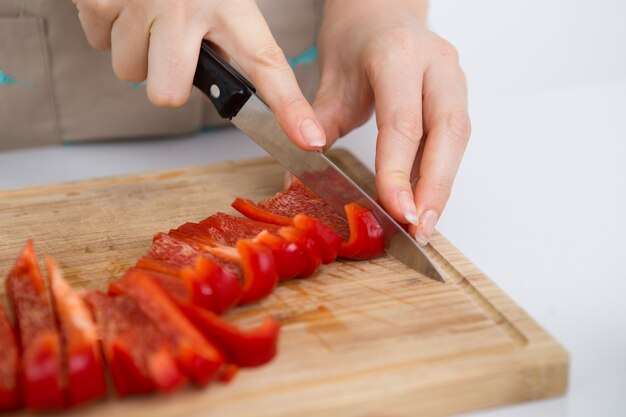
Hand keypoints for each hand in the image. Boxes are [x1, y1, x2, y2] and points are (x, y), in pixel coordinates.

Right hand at [72, 0, 326, 149]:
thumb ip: (233, 38)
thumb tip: (244, 87)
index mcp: (231, 6)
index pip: (266, 65)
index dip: (289, 109)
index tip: (308, 139)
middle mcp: (186, 9)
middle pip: (169, 94)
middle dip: (168, 79)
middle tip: (174, 47)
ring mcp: (142, 5)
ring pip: (131, 71)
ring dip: (138, 51)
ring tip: (150, 16)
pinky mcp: (101, 1)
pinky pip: (101, 44)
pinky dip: (111, 29)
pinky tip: (128, 5)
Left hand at [314, 0, 470, 244]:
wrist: (381, 10)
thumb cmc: (355, 39)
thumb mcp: (330, 79)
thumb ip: (318, 126)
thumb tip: (298, 177)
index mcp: (396, 55)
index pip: (403, 121)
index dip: (399, 170)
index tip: (395, 209)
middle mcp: (434, 64)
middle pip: (447, 132)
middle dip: (435, 186)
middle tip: (419, 228)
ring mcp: (453, 76)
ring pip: (459, 136)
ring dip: (443, 183)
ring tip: (424, 222)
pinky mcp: (458, 91)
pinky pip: (456, 136)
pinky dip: (442, 170)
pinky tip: (426, 197)